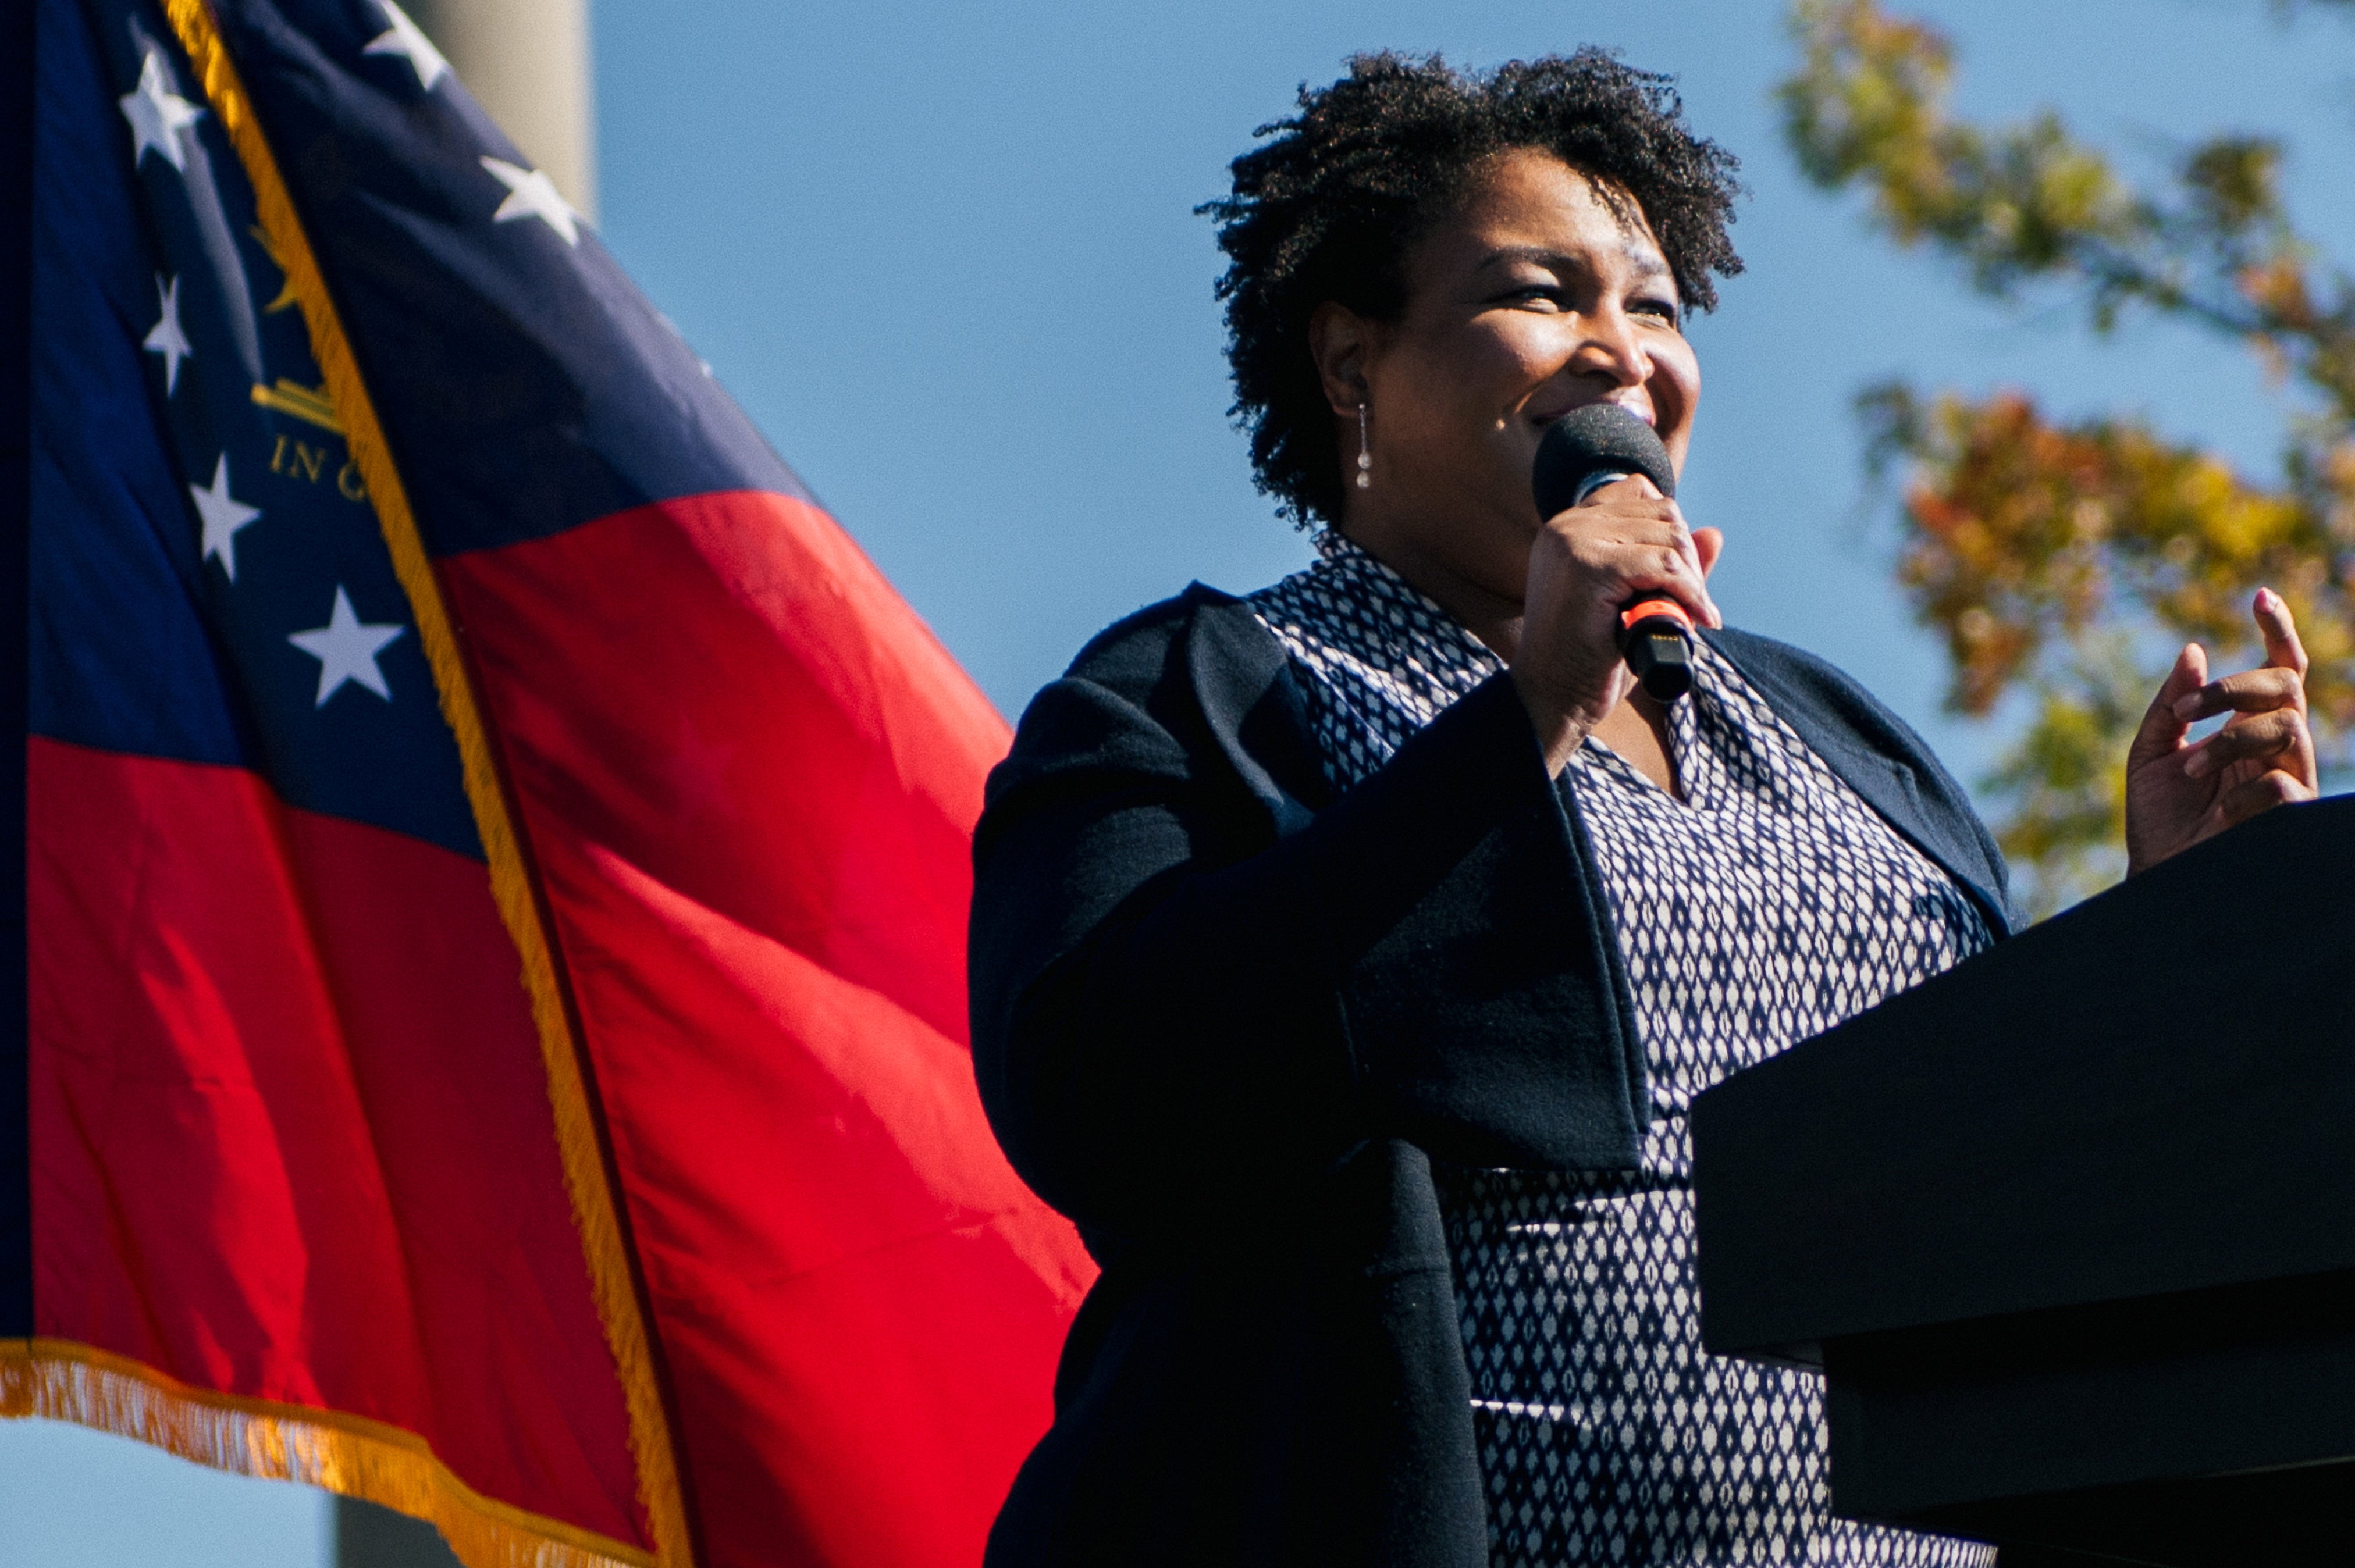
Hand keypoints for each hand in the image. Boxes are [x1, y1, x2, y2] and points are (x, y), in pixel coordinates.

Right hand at [1511, 476, 1722, 774]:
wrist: (1553, 698)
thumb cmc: (1589, 659)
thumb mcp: (1636, 603)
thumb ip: (1670, 566)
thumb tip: (1714, 533)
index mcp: (1568, 529)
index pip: (1637, 491)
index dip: (1669, 530)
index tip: (1675, 576)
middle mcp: (1566, 526)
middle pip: (1662, 510)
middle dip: (1687, 558)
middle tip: (1690, 603)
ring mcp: (1574, 542)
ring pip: (1669, 535)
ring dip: (1691, 579)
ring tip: (1686, 615)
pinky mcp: (1589, 567)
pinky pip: (1665, 565)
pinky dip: (1689, 593)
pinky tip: (1692, 620)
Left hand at [2124, 588, 2317, 874]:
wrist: (2158, 875)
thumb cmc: (2158, 820)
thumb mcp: (2149, 755)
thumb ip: (2171, 705)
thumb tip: (2194, 651)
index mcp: (2246, 727)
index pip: (2280, 671)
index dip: (2278, 631)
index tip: (2259, 595)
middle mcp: (2275, 747)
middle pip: (2287, 687)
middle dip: (2237, 688)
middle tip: (2187, 711)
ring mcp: (2289, 778)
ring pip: (2289, 727)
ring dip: (2232, 739)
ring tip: (2190, 769)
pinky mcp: (2291, 815)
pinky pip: (2281, 782)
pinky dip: (2241, 791)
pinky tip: (2216, 813)